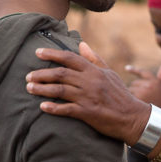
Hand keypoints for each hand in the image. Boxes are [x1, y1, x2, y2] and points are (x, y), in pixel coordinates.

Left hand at [26, 41, 150, 144]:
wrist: (132, 117)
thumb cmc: (120, 94)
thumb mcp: (109, 73)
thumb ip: (94, 59)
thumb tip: (81, 44)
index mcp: (94, 71)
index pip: (69, 58)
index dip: (52, 54)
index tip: (37, 52)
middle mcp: (90, 82)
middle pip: (60, 73)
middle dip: (41, 74)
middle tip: (28, 76)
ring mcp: (88, 97)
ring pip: (60, 90)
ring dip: (42, 89)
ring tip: (29, 88)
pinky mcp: (88, 113)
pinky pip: (66, 109)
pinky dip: (53, 108)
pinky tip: (42, 107)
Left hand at [125, 64, 160, 107]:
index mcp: (154, 80)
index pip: (143, 72)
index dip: (134, 70)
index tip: (126, 68)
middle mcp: (149, 85)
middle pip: (134, 83)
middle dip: (135, 88)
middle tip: (141, 97)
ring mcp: (143, 91)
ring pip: (130, 89)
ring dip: (132, 94)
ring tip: (138, 101)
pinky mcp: (138, 98)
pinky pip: (129, 96)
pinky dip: (129, 99)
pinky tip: (132, 104)